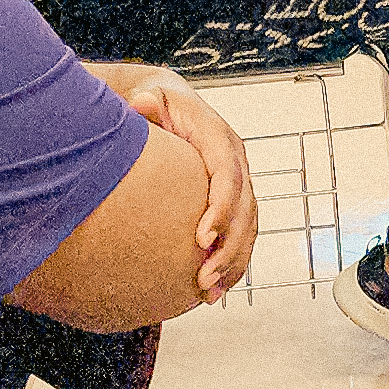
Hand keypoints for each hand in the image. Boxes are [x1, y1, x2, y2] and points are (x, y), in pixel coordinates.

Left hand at [108, 65, 257, 300]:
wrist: (168, 100)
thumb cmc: (156, 101)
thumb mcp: (150, 96)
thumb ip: (147, 102)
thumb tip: (142, 105)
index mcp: (219, 140)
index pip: (228, 176)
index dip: (220, 208)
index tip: (202, 238)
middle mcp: (235, 162)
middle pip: (243, 210)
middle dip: (227, 247)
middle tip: (203, 277)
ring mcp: (237, 182)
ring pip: (247, 228)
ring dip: (232, 263)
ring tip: (208, 293)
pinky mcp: (232, 200)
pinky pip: (240, 235)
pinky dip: (232, 264)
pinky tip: (214, 292)